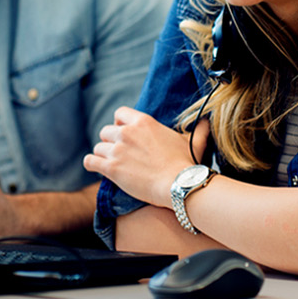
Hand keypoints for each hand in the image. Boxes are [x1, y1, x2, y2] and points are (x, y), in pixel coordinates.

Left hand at [83, 107, 197, 206]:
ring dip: (103, 155)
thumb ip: (198, 129)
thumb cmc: (187, 164)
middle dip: (111, 141)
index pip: (119, 113)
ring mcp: (117, 150)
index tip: (124, 133)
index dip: (119, 123)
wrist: (180, 185)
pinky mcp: (111, 167)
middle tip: (120, 153)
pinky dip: (91, 164)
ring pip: (98, 147)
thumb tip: (208, 122)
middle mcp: (127, 133)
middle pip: (106, 131)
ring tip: (112, 164)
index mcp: (143, 122)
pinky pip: (90, 161)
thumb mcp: (193, 141)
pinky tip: (96, 168)